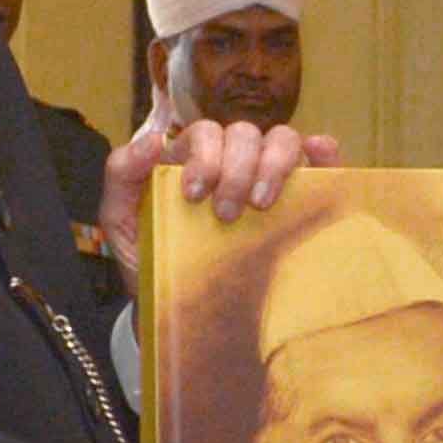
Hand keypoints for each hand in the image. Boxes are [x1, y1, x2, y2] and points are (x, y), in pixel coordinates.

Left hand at [103, 114, 336, 252]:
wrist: (179, 309)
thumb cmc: (151, 259)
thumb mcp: (118, 220)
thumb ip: (122, 175)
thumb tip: (153, 140)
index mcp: (192, 158)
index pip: (206, 133)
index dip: (204, 156)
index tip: (195, 196)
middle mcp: (233, 159)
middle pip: (245, 134)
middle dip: (236, 170)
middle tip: (227, 214)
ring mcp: (268, 175)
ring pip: (283, 139)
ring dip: (274, 164)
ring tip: (263, 203)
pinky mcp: (300, 195)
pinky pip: (319, 159)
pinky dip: (323, 151)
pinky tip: (321, 155)